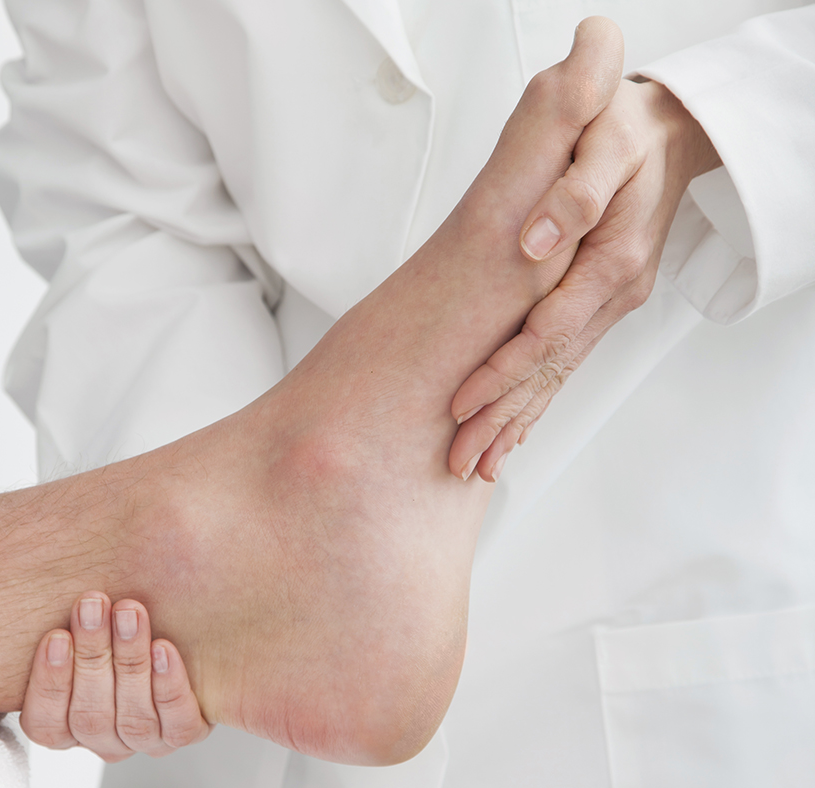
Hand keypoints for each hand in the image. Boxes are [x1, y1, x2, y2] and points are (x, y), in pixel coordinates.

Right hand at [21, 592, 211, 760]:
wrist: (179, 625)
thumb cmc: (112, 614)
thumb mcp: (78, 613)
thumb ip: (55, 609)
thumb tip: (6, 565)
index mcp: (65, 720)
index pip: (44, 722)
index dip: (49, 681)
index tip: (57, 634)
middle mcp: (102, 736)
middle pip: (89, 715)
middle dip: (91, 654)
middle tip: (93, 604)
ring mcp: (143, 736)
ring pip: (131, 718)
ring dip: (129, 661)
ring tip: (130, 613)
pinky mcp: (182, 731)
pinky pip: (177, 725)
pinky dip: (168, 686)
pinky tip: (163, 648)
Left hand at [449, 76, 721, 481]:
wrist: (668, 133)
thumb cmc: (626, 129)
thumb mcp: (606, 142)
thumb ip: (575, 192)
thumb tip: (534, 243)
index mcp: (612, 261)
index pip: (548, 333)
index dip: (504, 372)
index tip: (463, 404)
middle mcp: (613, 293)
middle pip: (551, 370)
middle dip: (503, 418)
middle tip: (460, 462)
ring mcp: (609, 303)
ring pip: (558, 374)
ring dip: (518, 421)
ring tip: (479, 463)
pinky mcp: (600, 303)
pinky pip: (567, 361)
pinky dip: (540, 399)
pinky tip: (517, 431)